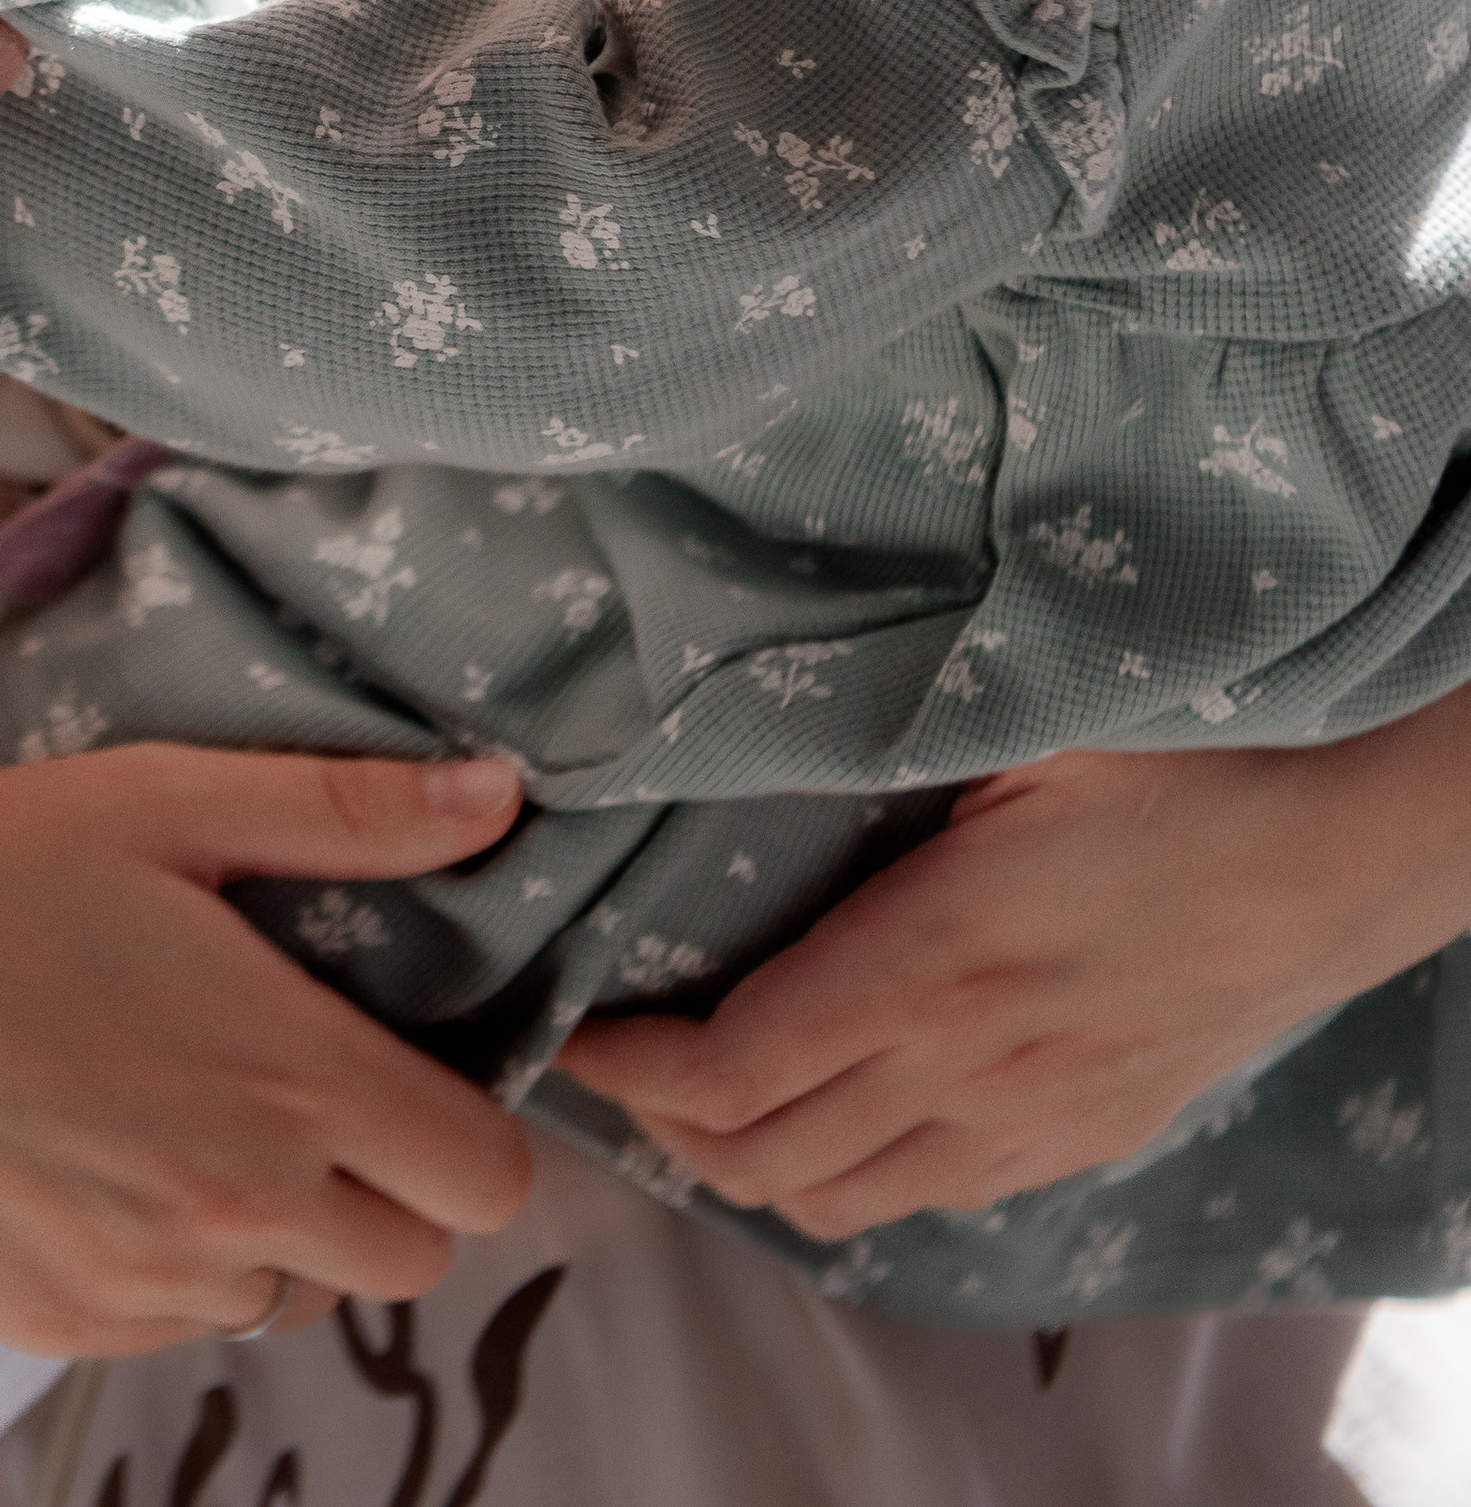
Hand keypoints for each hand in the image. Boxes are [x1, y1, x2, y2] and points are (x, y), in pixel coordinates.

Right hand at [0, 741, 535, 1352]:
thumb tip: (496, 798)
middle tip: (302, 1085)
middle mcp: (240, 1209)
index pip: (488, 1179)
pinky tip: (100, 1156)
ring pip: (293, 1299)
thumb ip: (346, 812)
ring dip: (279, 1229)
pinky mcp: (63, 1326)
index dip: (469, 1123)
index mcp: (290, 1079)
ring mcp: (149, 1285)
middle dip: (387, 1183)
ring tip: (188, 1112)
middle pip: (411, 1260)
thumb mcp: (165, 801)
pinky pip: (178, 1323)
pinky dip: (172, 1262)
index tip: (406, 1063)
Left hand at [558, 712, 1470, 1237]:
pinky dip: (840, 1174)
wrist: (1335, 846)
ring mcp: (1028, 1120)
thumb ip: (870, 734)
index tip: (574, 1028)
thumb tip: (741, 708)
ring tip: (691, 1096)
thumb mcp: (1005, 721)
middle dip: (662, 1128)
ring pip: (839, 1201)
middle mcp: (966, 1068)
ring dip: (744, 1165)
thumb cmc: (1170, 753)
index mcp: (928, 961)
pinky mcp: (1080, 1137)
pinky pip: (926, 1196)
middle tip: (610, 1061)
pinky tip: (820, 1107)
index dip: (631, 1070)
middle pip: (763, 1157)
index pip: (732, 1070)